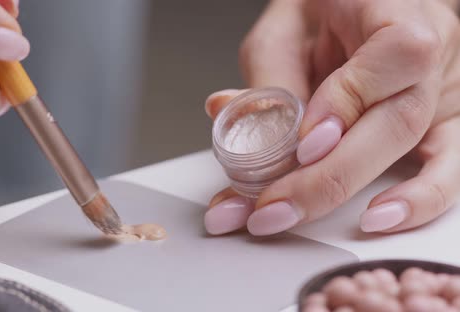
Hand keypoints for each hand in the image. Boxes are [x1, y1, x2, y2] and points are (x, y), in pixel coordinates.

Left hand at [204, 0, 459, 235]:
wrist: (346, 8)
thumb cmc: (318, 12)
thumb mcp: (283, 31)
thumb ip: (272, 83)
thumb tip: (244, 138)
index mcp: (397, 9)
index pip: (395, 55)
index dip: (346, 104)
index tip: (302, 143)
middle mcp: (436, 54)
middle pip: (400, 122)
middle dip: (326, 176)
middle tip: (271, 206)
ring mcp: (445, 95)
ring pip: (425, 155)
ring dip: (352, 193)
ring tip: (295, 216)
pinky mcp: (443, 129)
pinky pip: (447, 172)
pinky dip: (413, 202)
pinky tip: (373, 221)